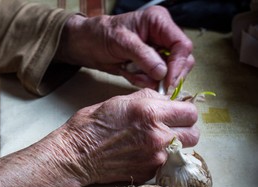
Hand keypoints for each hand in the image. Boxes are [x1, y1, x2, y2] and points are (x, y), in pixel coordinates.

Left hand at [56, 6, 193, 89]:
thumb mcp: (121, 42)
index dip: (178, 65)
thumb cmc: (100, 35)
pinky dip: (143, 80)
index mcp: (159, 22)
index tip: (167, 81)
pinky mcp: (149, 64)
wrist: (86, 45)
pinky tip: (129, 73)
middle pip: (181, 60)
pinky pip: (155, 78)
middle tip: (149, 82)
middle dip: (166, 75)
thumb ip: (143, 56)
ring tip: (131, 73)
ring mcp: (156, 51)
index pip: (182, 45)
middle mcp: (162, 36)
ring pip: (169, 72)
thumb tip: (163, 73)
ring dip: (151, 78)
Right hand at [58, 88, 198, 184]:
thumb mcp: (119, 101)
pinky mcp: (149, 172)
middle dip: (185, 129)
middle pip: (194, 134)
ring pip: (183, 150)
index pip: (190, 112)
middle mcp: (157, 136)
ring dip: (175, 144)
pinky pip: (166, 163)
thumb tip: (166, 100)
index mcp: (150, 112)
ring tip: (156, 140)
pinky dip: (160, 157)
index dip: (184, 111)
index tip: (178, 113)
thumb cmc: (92, 126)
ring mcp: (155, 158)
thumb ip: (148, 99)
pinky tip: (143, 153)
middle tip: (170, 127)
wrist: (76, 155)